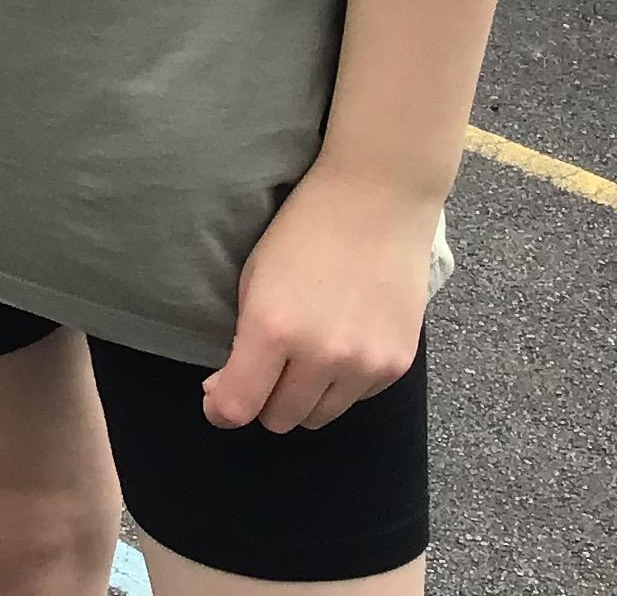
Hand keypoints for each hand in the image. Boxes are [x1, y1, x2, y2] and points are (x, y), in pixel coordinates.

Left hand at [200, 164, 438, 434]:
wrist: (379, 197)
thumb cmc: (305, 228)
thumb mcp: (253, 276)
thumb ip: (241, 341)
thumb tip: (226, 393)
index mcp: (273, 329)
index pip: (237, 408)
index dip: (221, 410)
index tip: (218, 398)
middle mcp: (320, 355)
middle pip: (279, 419)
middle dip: (265, 399)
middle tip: (267, 366)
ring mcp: (364, 364)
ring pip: (319, 417)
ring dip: (305, 397)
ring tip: (306, 353)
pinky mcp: (397, 365)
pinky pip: (356, 399)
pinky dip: (342, 383)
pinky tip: (342, 341)